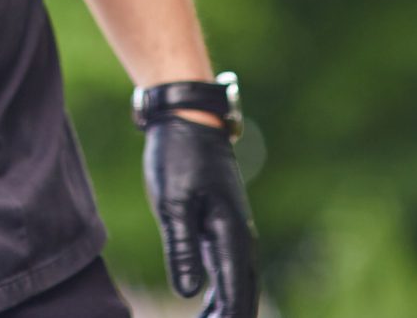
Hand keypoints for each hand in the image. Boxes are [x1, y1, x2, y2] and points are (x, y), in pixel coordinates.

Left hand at [142, 115, 256, 317]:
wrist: (188, 118)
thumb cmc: (178, 157)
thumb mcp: (172, 203)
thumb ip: (181, 248)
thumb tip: (187, 294)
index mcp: (231, 235)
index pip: (235, 294)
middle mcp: (240, 239)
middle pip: (244, 295)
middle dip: (231, 317)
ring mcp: (233, 233)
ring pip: (237, 285)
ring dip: (225, 309)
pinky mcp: (221, 227)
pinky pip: (227, 271)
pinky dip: (219, 294)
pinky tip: (204, 308)